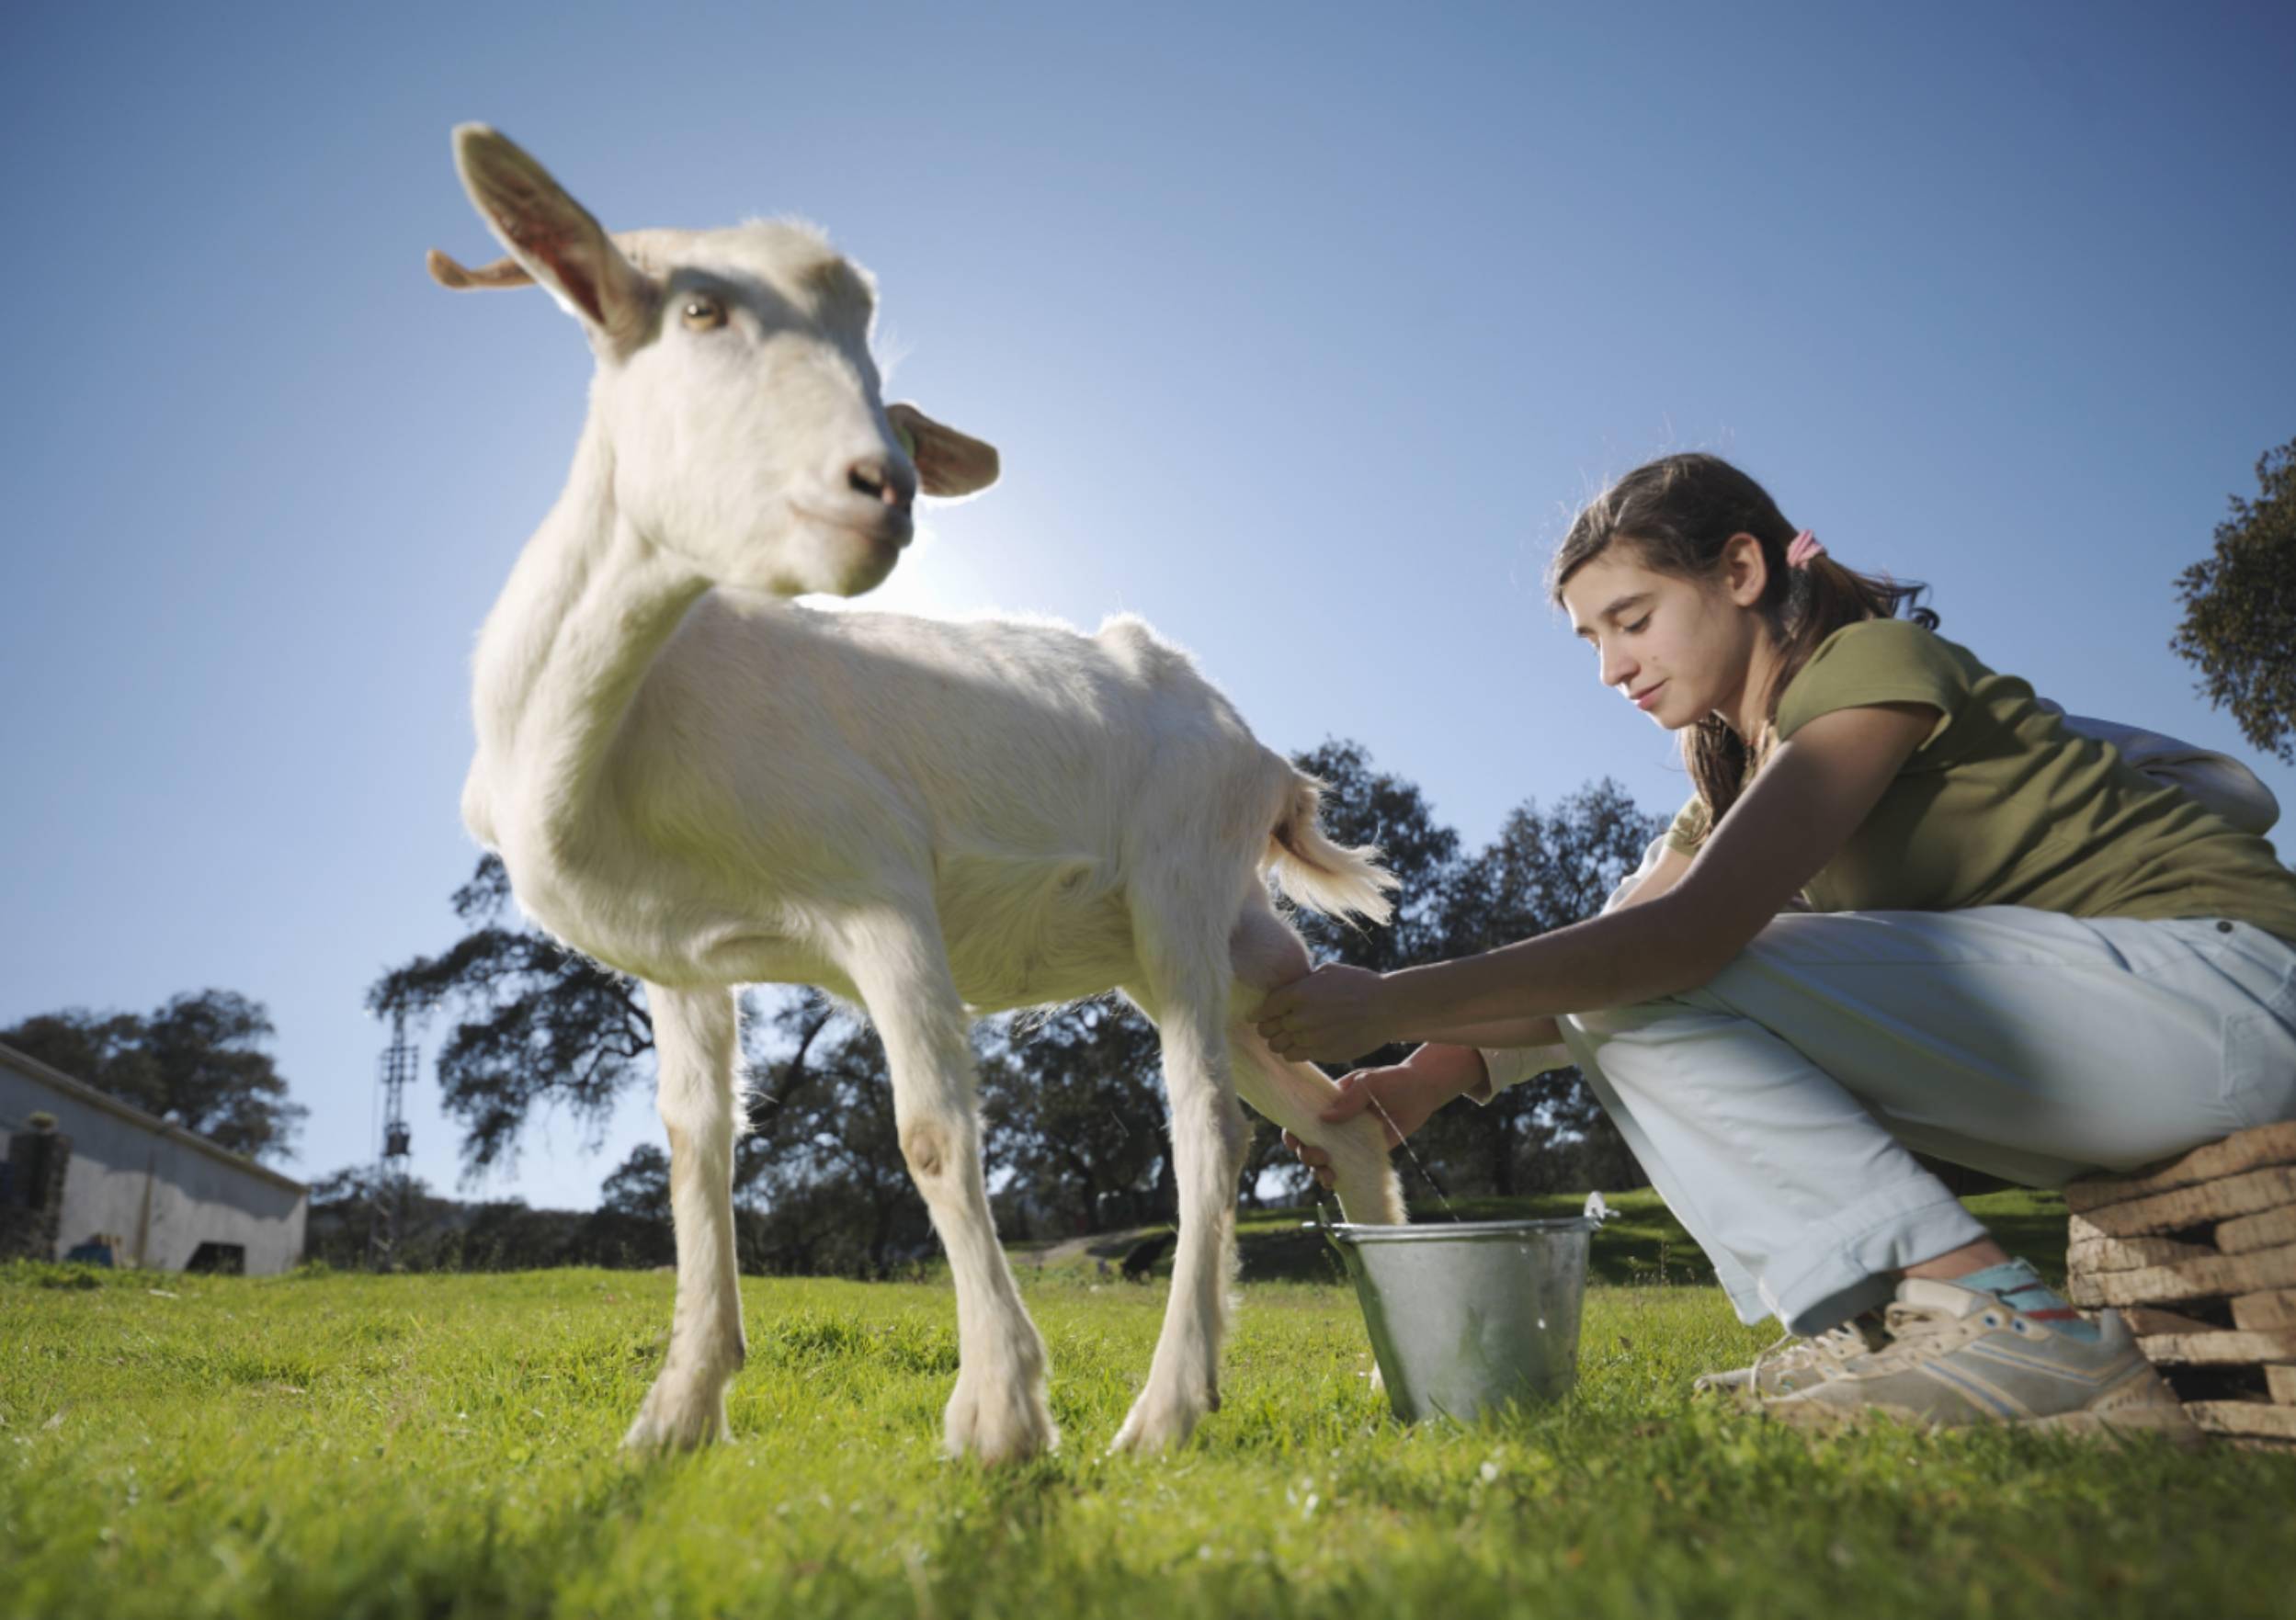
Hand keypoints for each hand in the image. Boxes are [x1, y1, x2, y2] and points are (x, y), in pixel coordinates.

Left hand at [1253, 962, 1393, 1062]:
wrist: (1386, 1008)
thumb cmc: (1359, 984)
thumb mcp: (1327, 972)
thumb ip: (1302, 983)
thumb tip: (1286, 990)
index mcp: (1298, 993)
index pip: (1265, 1008)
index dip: (1259, 1013)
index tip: (1258, 1016)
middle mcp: (1300, 1017)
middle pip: (1267, 1030)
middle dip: (1269, 1028)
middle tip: (1276, 1026)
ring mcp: (1310, 1038)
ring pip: (1278, 1047)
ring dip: (1281, 1042)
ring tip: (1290, 1036)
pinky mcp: (1322, 1054)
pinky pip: (1295, 1056)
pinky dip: (1294, 1052)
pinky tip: (1304, 1044)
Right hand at [1282, 1046, 1483, 1187]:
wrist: (1422, 1092)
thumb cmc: (1394, 1079)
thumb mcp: (1370, 1082)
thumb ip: (1351, 1099)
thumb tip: (1325, 1118)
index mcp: (1329, 1102)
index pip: (1302, 1117)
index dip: (1292, 1131)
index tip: (1294, 1142)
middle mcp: (1335, 1123)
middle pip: (1308, 1143)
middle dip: (1307, 1154)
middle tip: (1322, 1156)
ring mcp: (1350, 1139)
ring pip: (1323, 1160)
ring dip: (1318, 1170)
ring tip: (1329, 1175)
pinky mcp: (1366, 1153)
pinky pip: (1346, 1169)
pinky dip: (1337, 1178)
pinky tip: (1336, 1182)